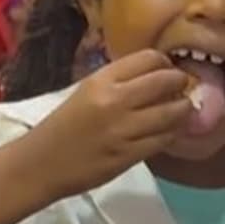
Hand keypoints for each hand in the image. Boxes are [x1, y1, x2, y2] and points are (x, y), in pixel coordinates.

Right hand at [33, 49, 192, 196]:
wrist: (41, 164)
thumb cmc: (61, 127)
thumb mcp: (85, 93)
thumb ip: (118, 83)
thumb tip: (156, 76)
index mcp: (100, 81)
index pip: (149, 58)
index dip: (165, 63)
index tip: (167, 71)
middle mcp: (114, 100)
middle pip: (166, 81)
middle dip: (181, 83)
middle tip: (182, 89)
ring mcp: (124, 129)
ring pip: (172, 112)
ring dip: (183, 110)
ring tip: (182, 111)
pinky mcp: (129, 155)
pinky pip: (165, 139)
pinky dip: (173, 133)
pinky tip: (170, 132)